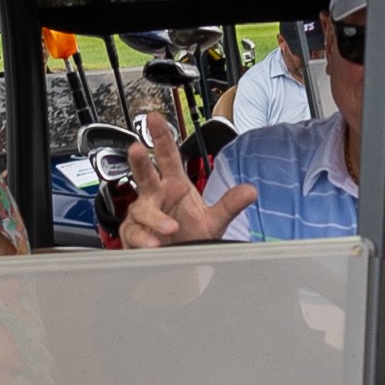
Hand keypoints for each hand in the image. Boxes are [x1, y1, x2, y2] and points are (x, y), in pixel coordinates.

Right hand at [117, 111, 256, 247]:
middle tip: (137, 148)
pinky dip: (143, 237)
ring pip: (141, 208)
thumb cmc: (192, 238)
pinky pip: (133, 232)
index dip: (160, 136)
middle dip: (139, 161)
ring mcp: (142, 215)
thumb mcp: (214, 221)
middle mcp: (155, 196)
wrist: (181, 266)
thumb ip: (230, 205)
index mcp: (174, 185)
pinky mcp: (133, 234)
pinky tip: (153, 244)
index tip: (154, 118)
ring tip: (170, 228)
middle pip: (144, 173)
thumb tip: (251, 190)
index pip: (167, 156)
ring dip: (154, 218)